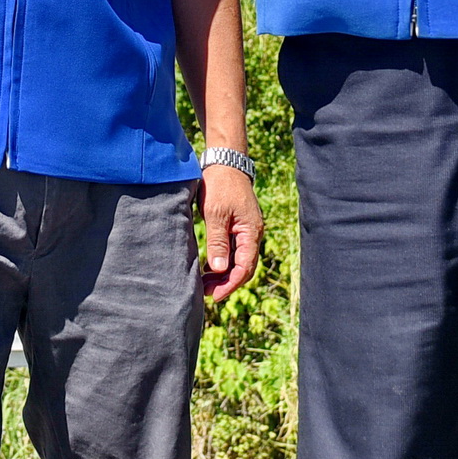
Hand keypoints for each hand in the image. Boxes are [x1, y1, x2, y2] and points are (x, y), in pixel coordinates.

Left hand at [198, 164, 263, 302]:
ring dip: (224, 273)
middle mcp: (252, 234)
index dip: (230, 284)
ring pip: (238, 260)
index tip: (215, 295)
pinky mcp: (238, 226)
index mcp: (251, 232)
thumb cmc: (220, 185)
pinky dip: (223, 261)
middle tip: (206, 292)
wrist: (225, 162)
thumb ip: (217, 241)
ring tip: (204, 282)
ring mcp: (246, 230)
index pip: (244, 267)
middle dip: (226, 282)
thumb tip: (220, 268)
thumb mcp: (215, 214)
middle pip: (243, 267)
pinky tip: (208, 266)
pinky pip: (234, 250)